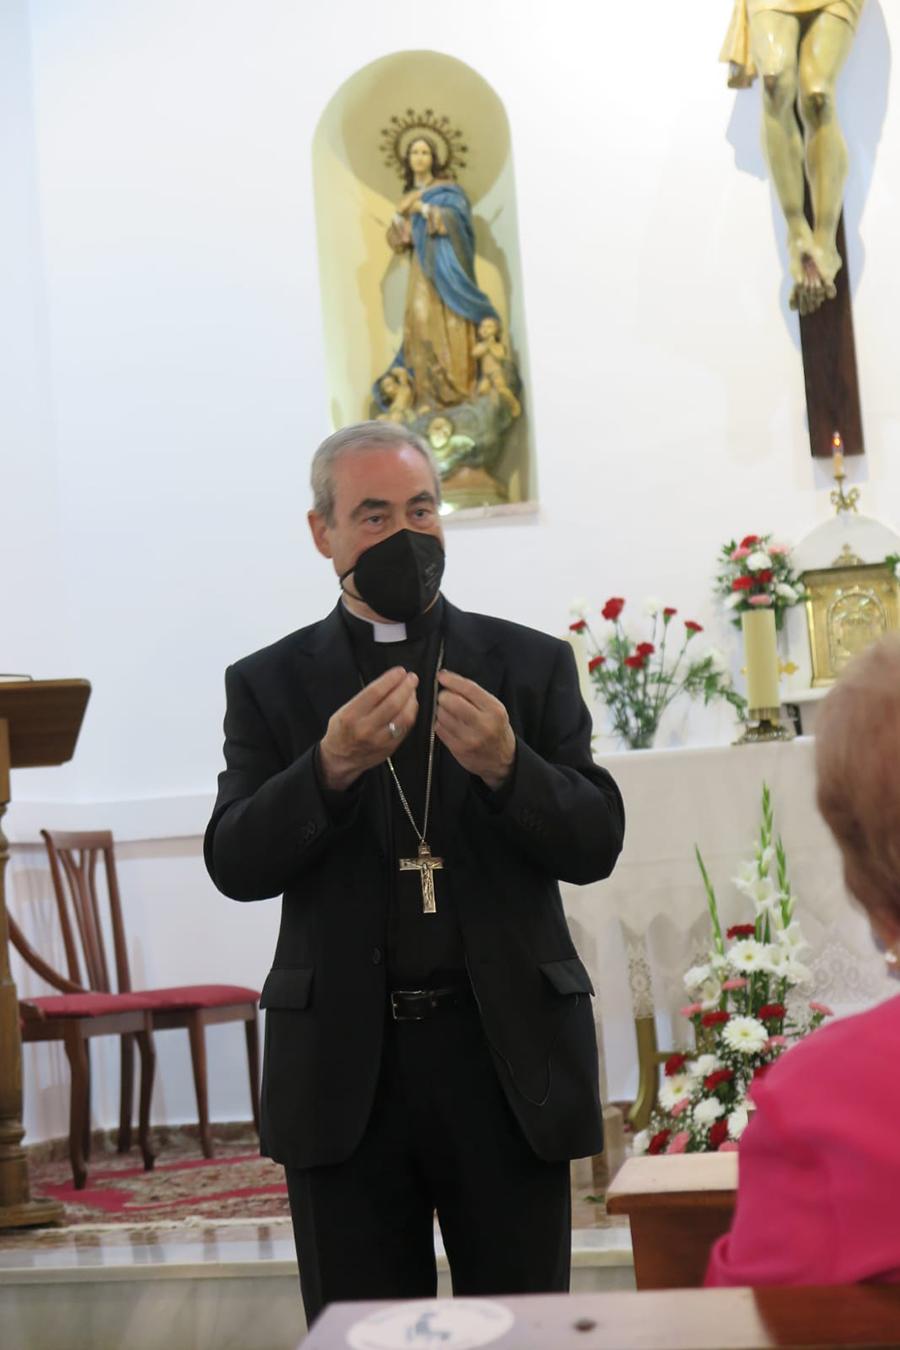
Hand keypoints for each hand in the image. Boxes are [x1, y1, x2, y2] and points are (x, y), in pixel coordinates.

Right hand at [319, 668, 418, 791]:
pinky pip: (406, 727)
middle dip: (406, 687)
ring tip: (412, 691)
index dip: (391, 680)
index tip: (400, 671)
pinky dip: (411, 713)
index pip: (375, 692)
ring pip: (404, 717)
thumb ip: (365, 698)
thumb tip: (389, 682)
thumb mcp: (345, 710)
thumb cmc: (342, 731)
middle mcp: (366, 728)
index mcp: (351, 716)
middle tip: (412, 678)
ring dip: (411, 700)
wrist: (341, 759)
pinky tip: (411, 705)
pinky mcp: (390, 747)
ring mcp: (380, 740)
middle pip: (393, 703)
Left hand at [435, 670, 515, 790]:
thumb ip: (475, 695)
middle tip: (445, 697)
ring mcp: (470, 738)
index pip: (469, 689)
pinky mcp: (458, 749)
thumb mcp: (494, 709)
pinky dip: (440, 724)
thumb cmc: (496, 729)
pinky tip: (448, 724)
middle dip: (444, 696)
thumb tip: (449, 680)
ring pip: (443, 715)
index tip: (441, 676)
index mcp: (494, 710)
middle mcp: (483, 724)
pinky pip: (439, 730)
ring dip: (441, 711)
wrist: (502, 760)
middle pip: (452, 702)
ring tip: (449, 713)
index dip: (452, 680)